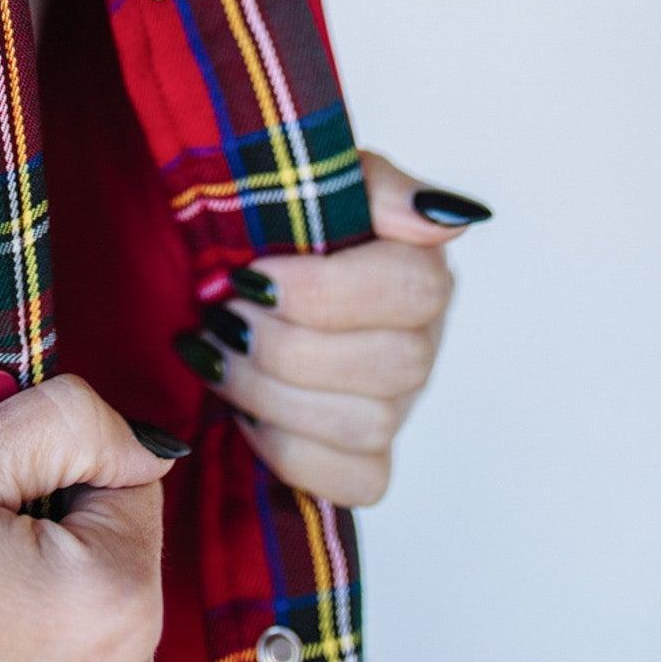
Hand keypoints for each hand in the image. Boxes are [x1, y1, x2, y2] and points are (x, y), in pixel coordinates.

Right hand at [0, 373, 177, 661]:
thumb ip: (67, 422)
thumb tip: (145, 441)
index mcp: (115, 596)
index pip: (131, 479)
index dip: (59, 469)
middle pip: (117, 545)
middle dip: (57, 529)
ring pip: (99, 602)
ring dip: (52, 589)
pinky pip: (84, 660)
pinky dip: (43, 642)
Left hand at [176, 151, 490, 506]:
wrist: (228, 273)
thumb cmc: (272, 223)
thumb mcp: (313, 179)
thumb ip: (381, 189)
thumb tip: (443, 217)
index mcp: (418, 264)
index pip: (412, 290)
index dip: (324, 291)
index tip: (248, 274)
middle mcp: (421, 340)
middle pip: (392, 367)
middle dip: (283, 345)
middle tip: (219, 315)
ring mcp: (398, 406)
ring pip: (365, 427)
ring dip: (271, 394)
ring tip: (217, 352)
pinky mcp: (368, 459)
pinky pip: (352, 482)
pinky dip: (285, 448)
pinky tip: (243, 408)